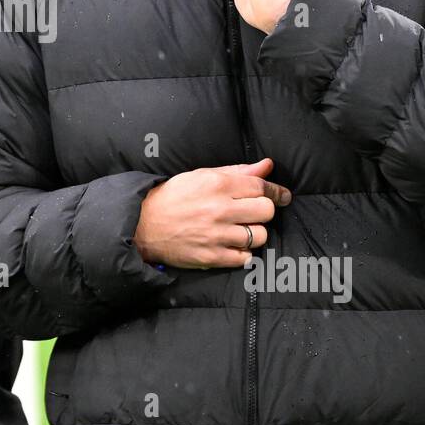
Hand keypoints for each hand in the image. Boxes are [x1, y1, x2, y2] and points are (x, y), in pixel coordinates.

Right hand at [134, 157, 291, 269]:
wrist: (143, 224)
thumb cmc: (174, 196)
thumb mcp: (202, 176)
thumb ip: (237, 172)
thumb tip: (268, 166)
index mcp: (217, 185)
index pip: (261, 187)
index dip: (276, 191)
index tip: (281, 196)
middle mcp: (219, 209)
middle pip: (266, 211)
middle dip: (264, 211)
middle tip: (253, 213)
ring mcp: (216, 235)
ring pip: (259, 236)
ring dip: (254, 233)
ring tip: (241, 230)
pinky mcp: (211, 257)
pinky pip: (245, 258)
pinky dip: (243, 253)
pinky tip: (233, 245)